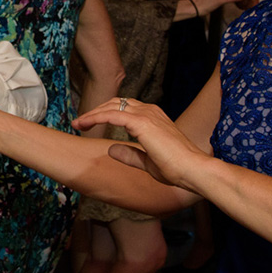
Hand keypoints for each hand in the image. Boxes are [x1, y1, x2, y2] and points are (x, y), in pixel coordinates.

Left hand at [72, 97, 209, 190]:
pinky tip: (85, 124)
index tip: (90, 124)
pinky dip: (96, 117)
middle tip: (80, 122)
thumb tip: (111, 149)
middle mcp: (150, 111)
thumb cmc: (176, 168)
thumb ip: (130, 154)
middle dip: (96, 111)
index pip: (125, 108)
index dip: (106, 113)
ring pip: (112, 107)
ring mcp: (147, 115)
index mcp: (154, 117)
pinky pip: (112, 115)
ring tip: (79, 123)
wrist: (192, 169)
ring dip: (93, 113)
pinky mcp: (142, 123)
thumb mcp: (148, 162)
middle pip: (116, 103)